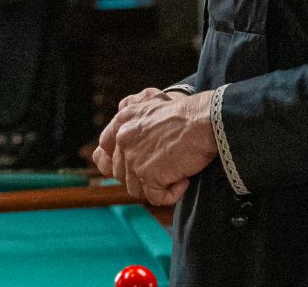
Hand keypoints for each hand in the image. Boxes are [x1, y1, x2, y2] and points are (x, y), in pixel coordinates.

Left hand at [91, 87, 214, 206]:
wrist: (204, 120)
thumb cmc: (187, 115)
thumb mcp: (151, 108)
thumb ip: (133, 124)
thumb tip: (117, 145)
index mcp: (122, 121)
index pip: (103, 151)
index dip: (119, 164)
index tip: (140, 167)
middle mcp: (123, 139)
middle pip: (121, 174)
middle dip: (143, 177)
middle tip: (167, 169)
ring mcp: (133, 157)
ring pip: (136, 189)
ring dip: (158, 186)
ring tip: (178, 171)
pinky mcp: (147, 173)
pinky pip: (156, 198)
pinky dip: (172, 195)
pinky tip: (184, 180)